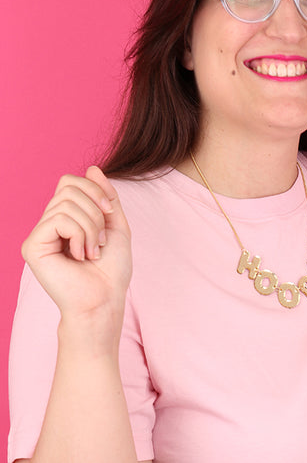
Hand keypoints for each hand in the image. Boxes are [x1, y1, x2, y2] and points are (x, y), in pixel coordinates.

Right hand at [21, 166, 131, 321]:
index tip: (109, 212)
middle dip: (95, 209)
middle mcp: (48, 224)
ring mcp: (38, 235)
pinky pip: (58, 218)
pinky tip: (80, 256)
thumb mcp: (115, 223)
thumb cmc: (112, 268)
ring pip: (66, 202)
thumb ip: (105, 196)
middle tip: (101, 240)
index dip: (94, 190)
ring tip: (92, 251)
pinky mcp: (32, 246)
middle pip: (68, 186)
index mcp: (66, 217)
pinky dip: (79, 234)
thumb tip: (92, 167)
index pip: (71, 181)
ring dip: (90, 226)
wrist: (105, 298)